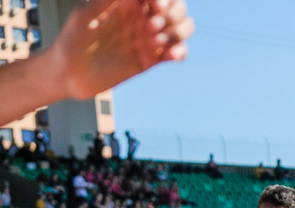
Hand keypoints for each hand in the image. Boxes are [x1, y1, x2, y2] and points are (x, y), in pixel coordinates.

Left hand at [52, 0, 194, 99]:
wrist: (71, 74)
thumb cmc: (72, 40)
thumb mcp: (86, 13)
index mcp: (128, 2)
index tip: (154, 6)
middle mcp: (142, 17)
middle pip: (177, 7)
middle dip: (173, 13)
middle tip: (153, 26)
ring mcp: (149, 38)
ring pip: (183, 28)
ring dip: (178, 32)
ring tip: (157, 43)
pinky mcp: (153, 60)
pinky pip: (179, 52)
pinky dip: (181, 52)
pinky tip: (171, 56)